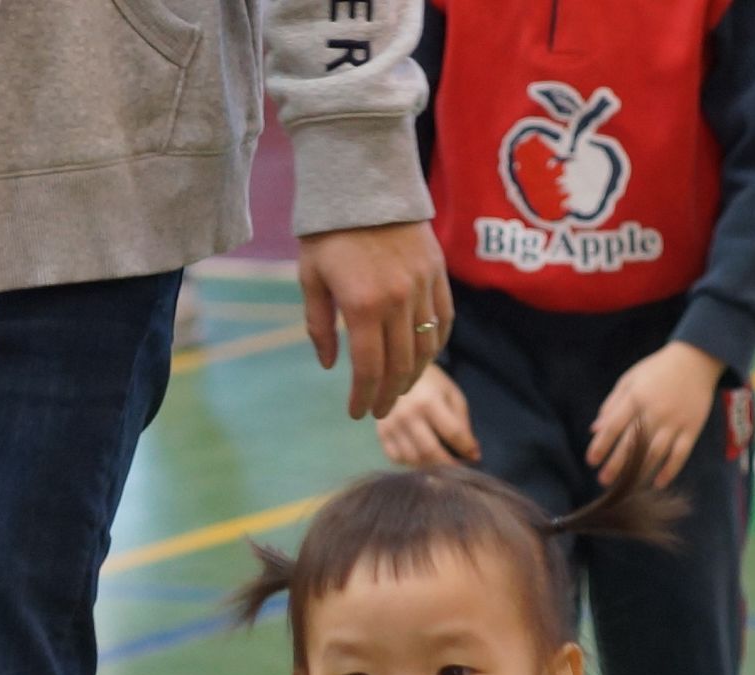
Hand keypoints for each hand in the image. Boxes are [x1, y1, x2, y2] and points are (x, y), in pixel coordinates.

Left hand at [299, 222, 451, 419]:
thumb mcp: (310, 278)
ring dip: (413, 375)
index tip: (357, 413)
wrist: (364, 180)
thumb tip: (329, 365)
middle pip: (400, 364)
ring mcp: (422, 286)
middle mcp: (397, 300)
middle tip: (380, 411)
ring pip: (427, 347)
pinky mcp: (437, 272)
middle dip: (389, 394)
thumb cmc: (328, 231)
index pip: (368, 368)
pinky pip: (444, 320)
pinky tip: (425, 358)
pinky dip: (437, 345)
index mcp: (362, 305)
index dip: (364, 397)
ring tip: (400, 390)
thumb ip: (319, 326)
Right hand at [378, 363, 478, 467]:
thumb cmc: (430, 384)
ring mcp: (391, 426)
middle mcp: (407, 415)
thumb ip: (462, 422)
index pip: (452, 433)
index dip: (467, 449)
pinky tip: (421, 459)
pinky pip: (397, 459)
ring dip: (430, 468)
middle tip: (458, 471)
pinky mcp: (381, 434)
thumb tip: (471, 452)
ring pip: (412, 459)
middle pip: (430, 452)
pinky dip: (411, 464)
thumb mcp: (451, 395)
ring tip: (442, 466)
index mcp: (429, 401)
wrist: (396, 371)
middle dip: (448, 466)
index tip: (475, 457)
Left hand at [589, 342, 724, 489]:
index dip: (601, 445)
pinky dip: (670, 470)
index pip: (613, 427)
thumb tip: (595, 430)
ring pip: (655, 453)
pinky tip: (658, 483)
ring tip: (627, 486)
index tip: (591, 461)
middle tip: (603, 481)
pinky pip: (680, 454)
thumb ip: (612, 405)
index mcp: (636, 398)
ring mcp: (675, 422)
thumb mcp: (630, 380)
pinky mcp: (692, 428)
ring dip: (640, 472)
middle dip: (616, 465)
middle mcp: (655, 412)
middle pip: (632, 444)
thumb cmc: (657, 370)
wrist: (696, 360)